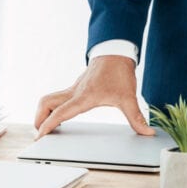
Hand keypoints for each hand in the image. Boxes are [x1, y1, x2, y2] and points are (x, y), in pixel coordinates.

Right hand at [34, 55, 155, 138]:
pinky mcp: (76, 87)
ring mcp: (73, 89)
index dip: (48, 125)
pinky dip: (53, 108)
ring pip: (49, 99)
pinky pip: (58, 98)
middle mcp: (74, 92)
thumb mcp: (128, 96)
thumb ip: (136, 117)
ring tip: (47, 128)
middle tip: (40, 135)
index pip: (60, 112)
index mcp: (84, 96)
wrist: (116, 51)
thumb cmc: (119, 71)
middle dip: (39, 119)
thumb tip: (147, 132)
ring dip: (44, 113)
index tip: (39, 136)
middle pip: (46, 103)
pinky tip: (60, 118)